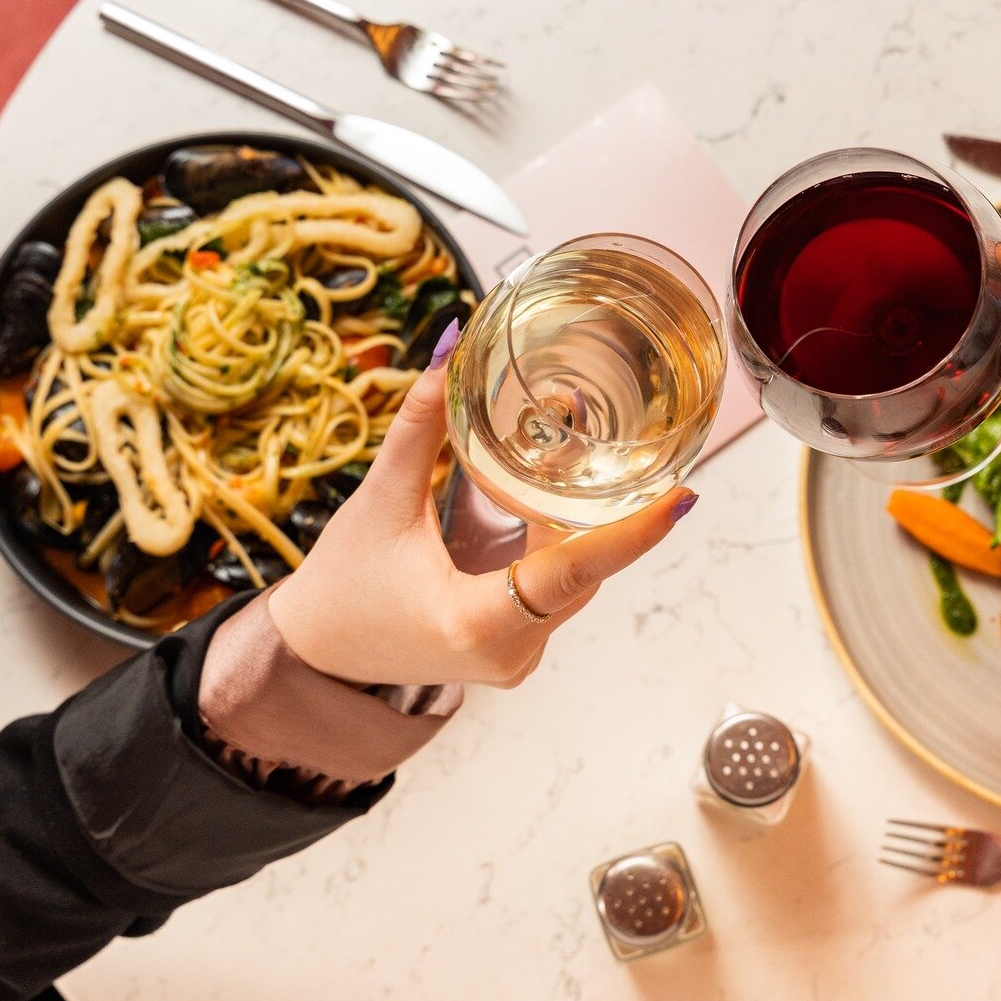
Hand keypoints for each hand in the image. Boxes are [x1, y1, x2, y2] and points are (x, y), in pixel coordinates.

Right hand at [266, 338, 695, 687]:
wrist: (318, 654)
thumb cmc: (344, 584)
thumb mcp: (380, 499)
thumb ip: (421, 424)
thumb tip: (451, 343)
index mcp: (476, 624)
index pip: (573, 574)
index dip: (632, 535)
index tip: (682, 498)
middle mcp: (511, 651)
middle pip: (581, 568)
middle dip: (601, 502)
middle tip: (623, 436)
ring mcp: (519, 657)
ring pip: (572, 578)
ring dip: (576, 518)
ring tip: (577, 451)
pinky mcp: (517, 648)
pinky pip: (555, 589)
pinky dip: (556, 543)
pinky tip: (551, 495)